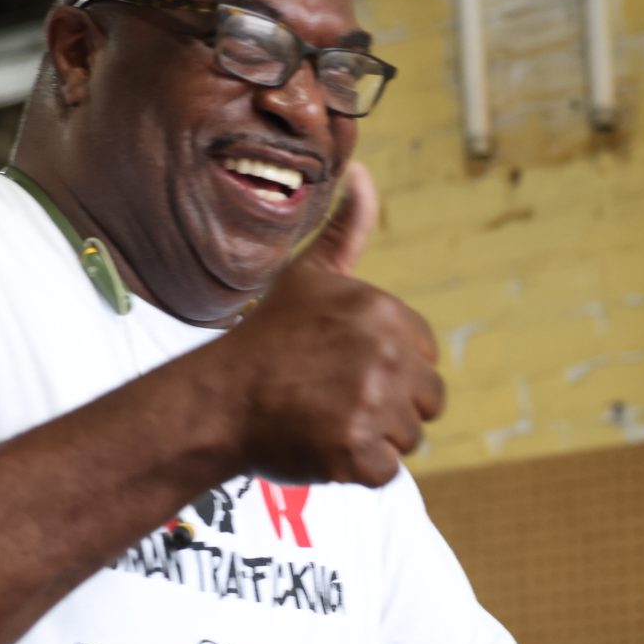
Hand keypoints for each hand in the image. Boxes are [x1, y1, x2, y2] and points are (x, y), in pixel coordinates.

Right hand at [215, 163, 444, 487]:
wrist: (216, 401)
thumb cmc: (266, 341)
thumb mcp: (309, 276)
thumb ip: (347, 231)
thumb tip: (361, 171)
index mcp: (383, 312)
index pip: (425, 358)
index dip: (389, 370)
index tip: (343, 369)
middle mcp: (384, 353)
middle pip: (427, 400)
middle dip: (388, 407)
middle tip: (334, 400)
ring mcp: (372, 404)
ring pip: (410, 438)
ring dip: (373, 438)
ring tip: (325, 420)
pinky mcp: (357, 451)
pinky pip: (386, 472)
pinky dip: (357, 469)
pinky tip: (322, 445)